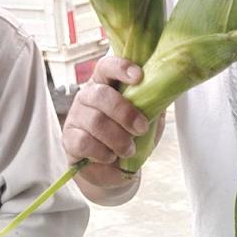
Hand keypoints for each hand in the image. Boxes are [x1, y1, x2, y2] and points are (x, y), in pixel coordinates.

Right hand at [62, 56, 150, 190]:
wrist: (111, 169)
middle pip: (101, 95)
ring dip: (118, 138)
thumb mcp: (145, 117)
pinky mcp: (69, 139)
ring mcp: (76, 116)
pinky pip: (85, 142)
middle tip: (141, 128)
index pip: (106, 66)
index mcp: (105, 84)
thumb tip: (167, 87)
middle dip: (125, 113)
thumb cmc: (128, 136)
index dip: (120, 68)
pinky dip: (103, 152)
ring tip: (129, 149)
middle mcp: (87, 95)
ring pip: (95, 121)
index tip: (139, 76)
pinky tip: (110, 156)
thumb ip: (152, 102)